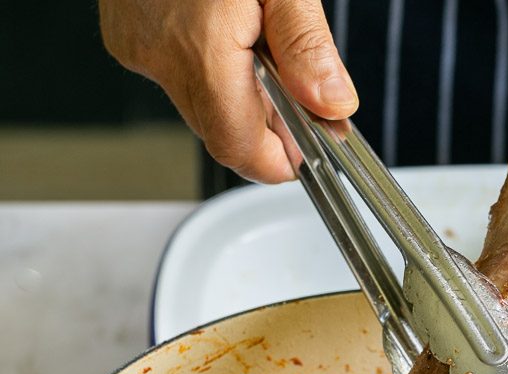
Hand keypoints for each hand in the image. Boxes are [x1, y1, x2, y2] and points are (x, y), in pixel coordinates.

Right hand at [99, 0, 358, 183]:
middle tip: (299, 91)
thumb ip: (307, 46)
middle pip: (222, 132)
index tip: (309, 151)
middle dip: (265, 125)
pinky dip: (207, 67)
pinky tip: (224, 29)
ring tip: (260, 43)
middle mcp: (158, 57)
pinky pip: (175, 73)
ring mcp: (136, 47)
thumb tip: (332, 104)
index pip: (240, 149)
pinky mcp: (125, 33)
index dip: (280, 160)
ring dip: (237, 95)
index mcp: (199, 51)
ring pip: (199, 105)